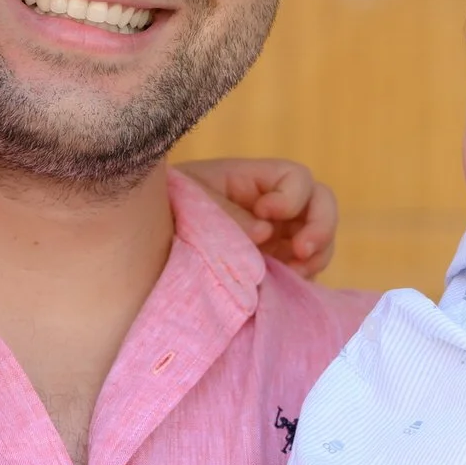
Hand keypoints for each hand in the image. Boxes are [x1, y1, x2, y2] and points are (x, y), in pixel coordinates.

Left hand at [175, 157, 338, 277]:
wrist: (145, 243)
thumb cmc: (165, 208)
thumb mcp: (193, 201)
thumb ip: (228, 214)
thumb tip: (265, 233)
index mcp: (253, 181)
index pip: (296, 177)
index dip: (292, 196)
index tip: (267, 213)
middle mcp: (272, 207)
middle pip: (321, 204)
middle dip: (320, 226)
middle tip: (302, 251)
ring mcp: (277, 238)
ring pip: (319, 240)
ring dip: (316, 256)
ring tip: (294, 273)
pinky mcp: (273, 267)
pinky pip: (304, 270)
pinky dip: (304, 279)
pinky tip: (285, 286)